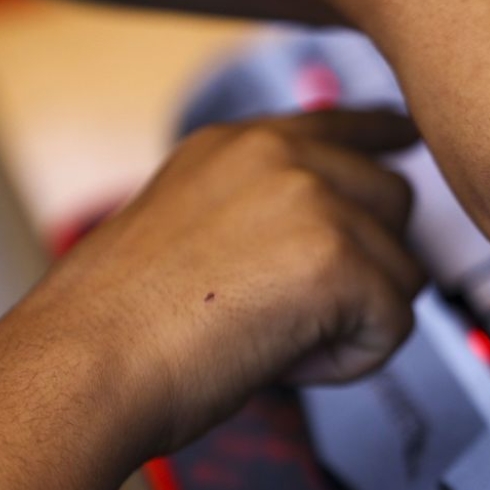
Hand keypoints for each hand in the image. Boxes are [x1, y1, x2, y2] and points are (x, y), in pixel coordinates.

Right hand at [13, 109, 422, 455]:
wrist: (86, 364)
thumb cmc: (122, 323)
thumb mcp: (192, 226)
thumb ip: (263, 210)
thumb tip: (331, 237)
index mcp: (243, 145)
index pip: (339, 125)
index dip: (381, 135)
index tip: (403, 135)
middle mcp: (285, 157)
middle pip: (396, 202)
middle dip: (368, 266)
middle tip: (291, 313)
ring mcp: (315, 201)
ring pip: (402, 272)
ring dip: (353, 321)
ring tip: (270, 337)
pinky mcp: (338, 260)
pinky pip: (394, 324)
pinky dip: (350, 361)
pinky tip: (284, 360)